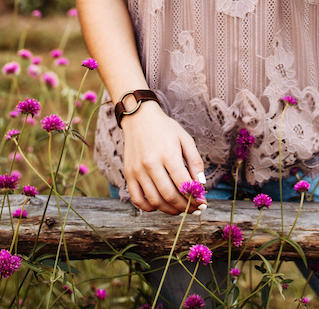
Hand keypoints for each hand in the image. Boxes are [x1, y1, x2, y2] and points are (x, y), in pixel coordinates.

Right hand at [122, 100, 206, 214]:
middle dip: (185, 207)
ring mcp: (137, 170)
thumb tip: (201, 185)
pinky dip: (149, 208)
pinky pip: (137, 199)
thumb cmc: (165, 129)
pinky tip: (159, 205)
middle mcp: (150, 164)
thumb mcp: (185, 139)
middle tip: (193, 209)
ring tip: (179, 208)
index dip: (195, 198)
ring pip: (154, 201)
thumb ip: (195, 162)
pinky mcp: (128, 174)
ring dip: (170, 210)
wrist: (139, 118)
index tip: (203, 204)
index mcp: (168, 154)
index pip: (183, 184)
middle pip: (169, 196)